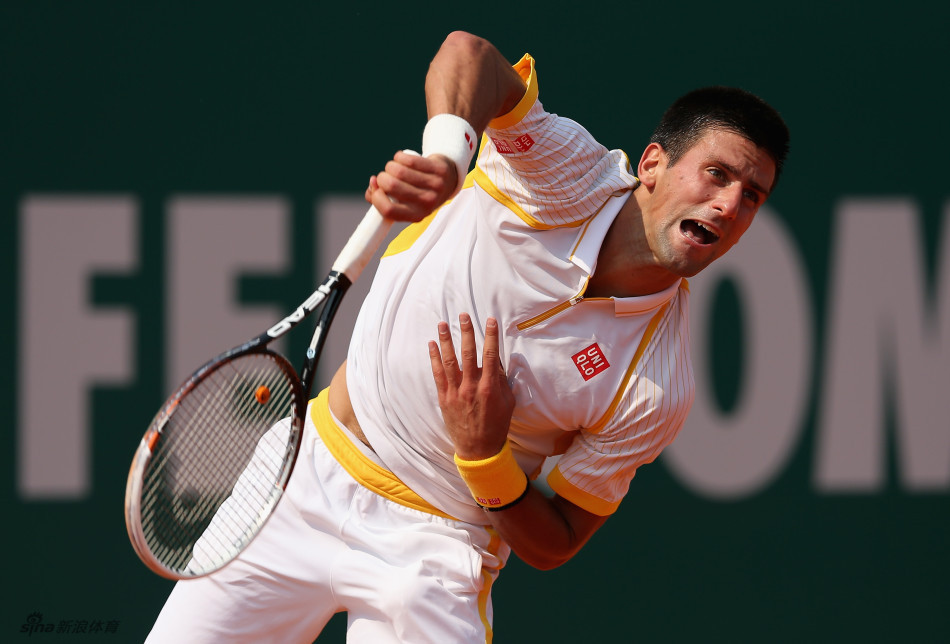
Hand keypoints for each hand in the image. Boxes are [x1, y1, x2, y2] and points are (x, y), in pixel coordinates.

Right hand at [365, 151, 457, 221]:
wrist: (447, 181)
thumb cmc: (417, 192)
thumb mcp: (403, 202)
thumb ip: (381, 198)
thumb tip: (373, 184)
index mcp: (416, 216)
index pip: (388, 210)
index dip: (376, 197)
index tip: (376, 189)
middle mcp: (428, 203)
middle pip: (391, 186)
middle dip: (381, 178)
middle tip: (385, 176)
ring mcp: (436, 186)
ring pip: (399, 171)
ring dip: (390, 166)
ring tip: (392, 168)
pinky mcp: (439, 169)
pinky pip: (410, 159)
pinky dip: (400, 157)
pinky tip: (401, 158)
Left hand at [428, 313, 513, 459]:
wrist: (479, 449)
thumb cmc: (497, 425)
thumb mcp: (508, 403)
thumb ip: (502, 381)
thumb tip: (497, 361)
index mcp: (489, 388)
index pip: (490, 355)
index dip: (490, 336)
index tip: (490, 320)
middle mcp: (471, 387)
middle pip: (467, 354)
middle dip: (465, 332)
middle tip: (463, 315)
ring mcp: (456, 392)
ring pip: (449, 361)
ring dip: (446, 341)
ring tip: (442, 324)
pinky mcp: (444, 398)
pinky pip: (437, 375)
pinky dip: (434, 359)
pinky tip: (432, 345)